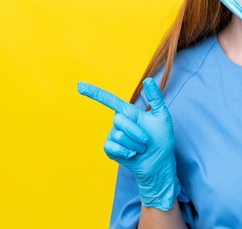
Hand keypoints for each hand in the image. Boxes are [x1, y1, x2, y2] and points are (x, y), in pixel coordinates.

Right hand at [78, 78, 179, 209]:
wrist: (160, 162)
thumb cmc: (162, 138)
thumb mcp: (162, 116)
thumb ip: (155, 98)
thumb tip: (147, 80)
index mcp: (128, 111)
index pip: (108, 99)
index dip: (93, 92)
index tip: (79, 85)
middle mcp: (118, 122)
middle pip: (119, 119)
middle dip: (136, 131)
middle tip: (146, 140)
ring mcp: (113, 136)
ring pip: (119, 135)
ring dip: (135, 144)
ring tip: (141, 148)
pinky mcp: (110, 149)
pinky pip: (113, 147)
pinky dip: (125, 151)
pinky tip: (132, 154)